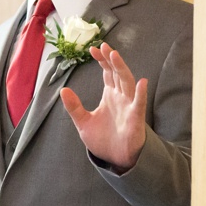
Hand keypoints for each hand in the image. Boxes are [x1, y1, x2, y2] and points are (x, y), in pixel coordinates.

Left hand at [59, 44, 148, 171]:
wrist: (115, 159)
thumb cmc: (103, 140)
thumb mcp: (84, 122)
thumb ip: (74, 107)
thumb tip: (63, 90)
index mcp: (110, 95)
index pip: (107, 73)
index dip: (102, 60)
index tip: (93, 49)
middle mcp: (121, 97)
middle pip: (117, 73)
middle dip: (111, 60)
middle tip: (103, 46)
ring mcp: (129, 106)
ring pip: (127, 83)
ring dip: (121, 69)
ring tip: (114, 56)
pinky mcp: (135, 119)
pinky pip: (139, 104)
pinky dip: (141, 94)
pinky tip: (141, 83)